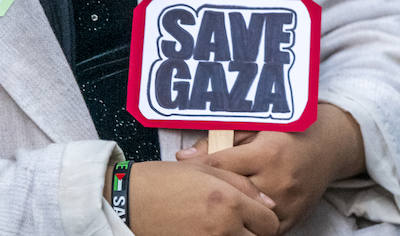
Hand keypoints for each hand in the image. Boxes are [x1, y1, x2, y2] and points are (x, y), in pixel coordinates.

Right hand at [114, 160, 278, 234]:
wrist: (129, 201)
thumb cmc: (162, 180)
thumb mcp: (203, 169)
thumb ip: (240, 183)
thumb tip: (269, 203)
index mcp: (229, 202)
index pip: (270, 222)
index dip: (265, 217)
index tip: (255, 213)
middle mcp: (224, 228)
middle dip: (256, 232)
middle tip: (241, 222)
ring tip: (225, 228)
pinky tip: (210, 232)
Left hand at [175, 105, 364, 231]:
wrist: (326, 148)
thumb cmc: (284, 133)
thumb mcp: (254, 127)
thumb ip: (219, 140)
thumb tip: (182, 158)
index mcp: (266, 153)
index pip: (220, 165)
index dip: (197, 168)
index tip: (180, 171)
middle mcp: (278, 181)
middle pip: (231, 193)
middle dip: (209, 192)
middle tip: (189, 192)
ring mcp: (287, 203)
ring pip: (246, 216)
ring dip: (228, 211)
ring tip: (208, 207)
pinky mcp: (294, 219)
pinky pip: (264, 230)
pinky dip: (248, 224)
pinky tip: (233, 217)